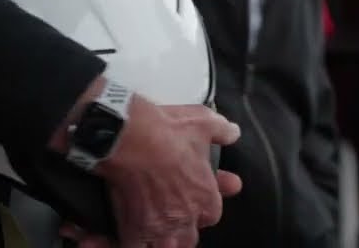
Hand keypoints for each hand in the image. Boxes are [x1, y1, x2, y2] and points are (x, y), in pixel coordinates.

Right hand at [64, 99, 241, 247]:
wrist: (126, 136)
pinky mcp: (131, 228)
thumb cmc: (165, 130)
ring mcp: (158, 225)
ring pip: (166, 247)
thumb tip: (232, 133)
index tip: (194, 202)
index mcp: (205, 195)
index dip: (203, 209)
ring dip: (162, 241)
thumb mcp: (203, 122)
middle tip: (172, 220)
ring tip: (154, 231)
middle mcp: (184, 216)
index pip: (212, 216)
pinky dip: (134, 244)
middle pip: (188, 239)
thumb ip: (222, 131)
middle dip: (183, 231)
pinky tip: (131, 236)